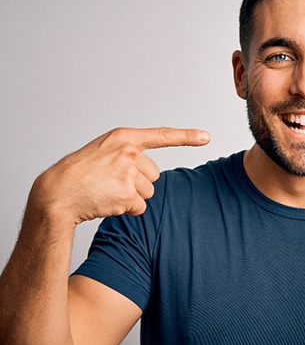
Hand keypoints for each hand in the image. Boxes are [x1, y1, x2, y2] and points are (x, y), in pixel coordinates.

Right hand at [31, 127, 209, 224]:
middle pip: (154, 175)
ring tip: (107, 191)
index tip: (206, 137)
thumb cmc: (79, 173)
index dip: (187, 137)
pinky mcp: (127, 194)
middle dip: (138, 183)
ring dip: (133, 197)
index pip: (162, 135)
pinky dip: (128, 209)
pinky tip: (108, 202)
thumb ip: (129, 154)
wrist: (57, 193)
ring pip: (149, 192)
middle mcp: (129, 152)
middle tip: (111, 182)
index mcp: (123, 137)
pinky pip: (141, 207)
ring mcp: (128, 173)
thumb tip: (152, 174)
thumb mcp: (104, 151)